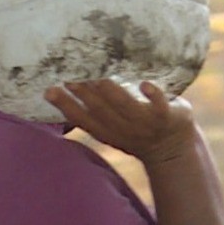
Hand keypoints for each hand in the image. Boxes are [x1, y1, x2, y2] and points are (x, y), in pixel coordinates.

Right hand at [45, 80, 197, 164]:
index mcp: (107, 132)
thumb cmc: (137, 133)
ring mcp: (145, 123)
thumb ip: (93, 113)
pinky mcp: (167, 116)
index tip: (49, 90)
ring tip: (99, 78)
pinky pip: (160, 105)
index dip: (65, 106)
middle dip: (84, 93)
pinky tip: (144, 84)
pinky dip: (153, 95)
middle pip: (100, 110)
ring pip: (125, 107)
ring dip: (112, 92)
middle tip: (70, 74)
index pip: (82, 118)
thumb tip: (67, 86)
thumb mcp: (111, 129)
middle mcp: (123, 128)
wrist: (174, 150)